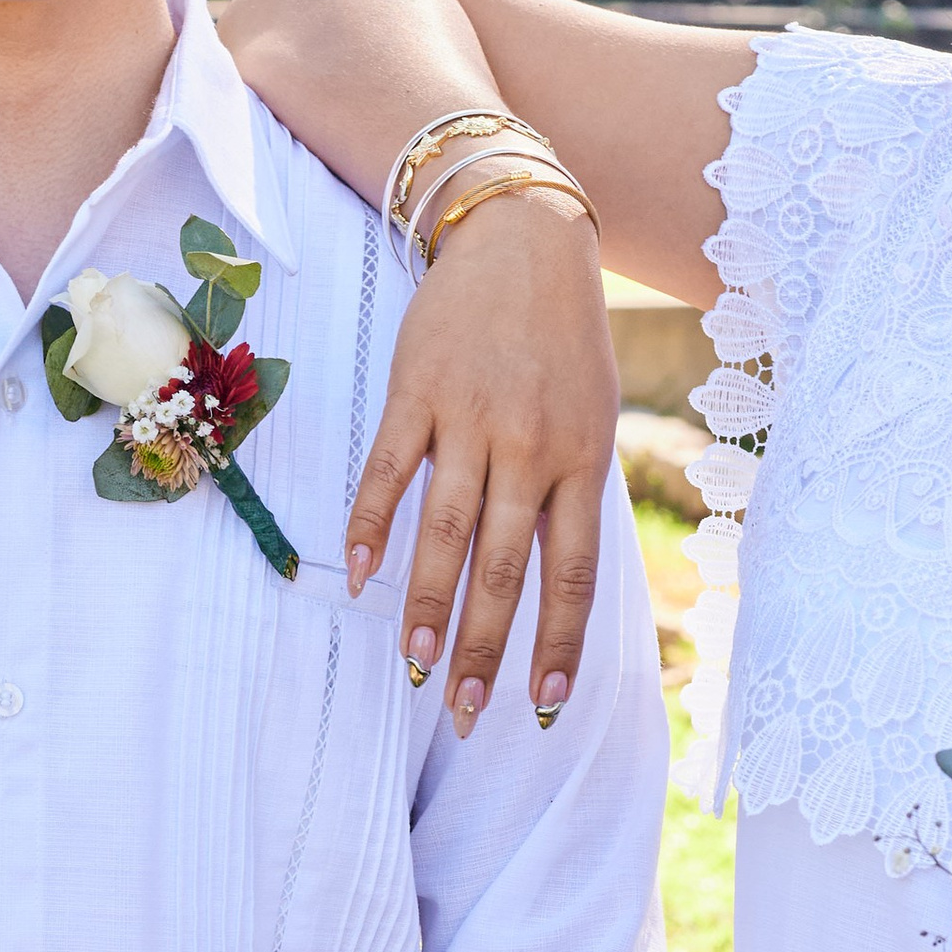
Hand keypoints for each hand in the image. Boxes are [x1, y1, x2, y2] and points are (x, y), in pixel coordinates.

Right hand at [344, 184, 619, 736]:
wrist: (523, 238)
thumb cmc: (564, 339)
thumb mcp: (593, 415)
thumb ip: (573, 493)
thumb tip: (556, 582)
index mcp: (583, 461)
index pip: (571, 575)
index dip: (556, 644)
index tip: (541, 705)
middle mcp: (530, 449)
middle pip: (504, 570)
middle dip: (486, 650)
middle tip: (467, 713)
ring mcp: (470, 420)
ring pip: (445, 533)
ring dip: (428, 606)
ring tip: (416, 664)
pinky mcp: (416, 393)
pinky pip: (388, 472)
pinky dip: (369, 525)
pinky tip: (357, 576)